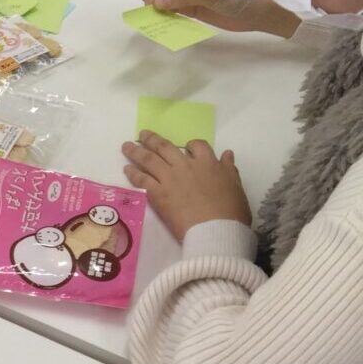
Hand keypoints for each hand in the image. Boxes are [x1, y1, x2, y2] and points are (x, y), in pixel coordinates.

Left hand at [121, 131, 251, 240]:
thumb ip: (229, 169)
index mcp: (207, 163)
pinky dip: (133, 172)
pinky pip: (142, 179)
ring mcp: (169, 178)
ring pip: (149, 159)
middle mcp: (185, 166)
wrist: (215, 229)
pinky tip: (127, 169)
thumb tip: (227, 154)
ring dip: (136, 151)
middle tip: (142, 134)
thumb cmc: (231, 211)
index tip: (186, 146)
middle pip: (165, 147)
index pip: (197, 145)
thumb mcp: (236, 186)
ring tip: (126, 146)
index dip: (190, 144)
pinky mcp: (158, 193)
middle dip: (153, 139)